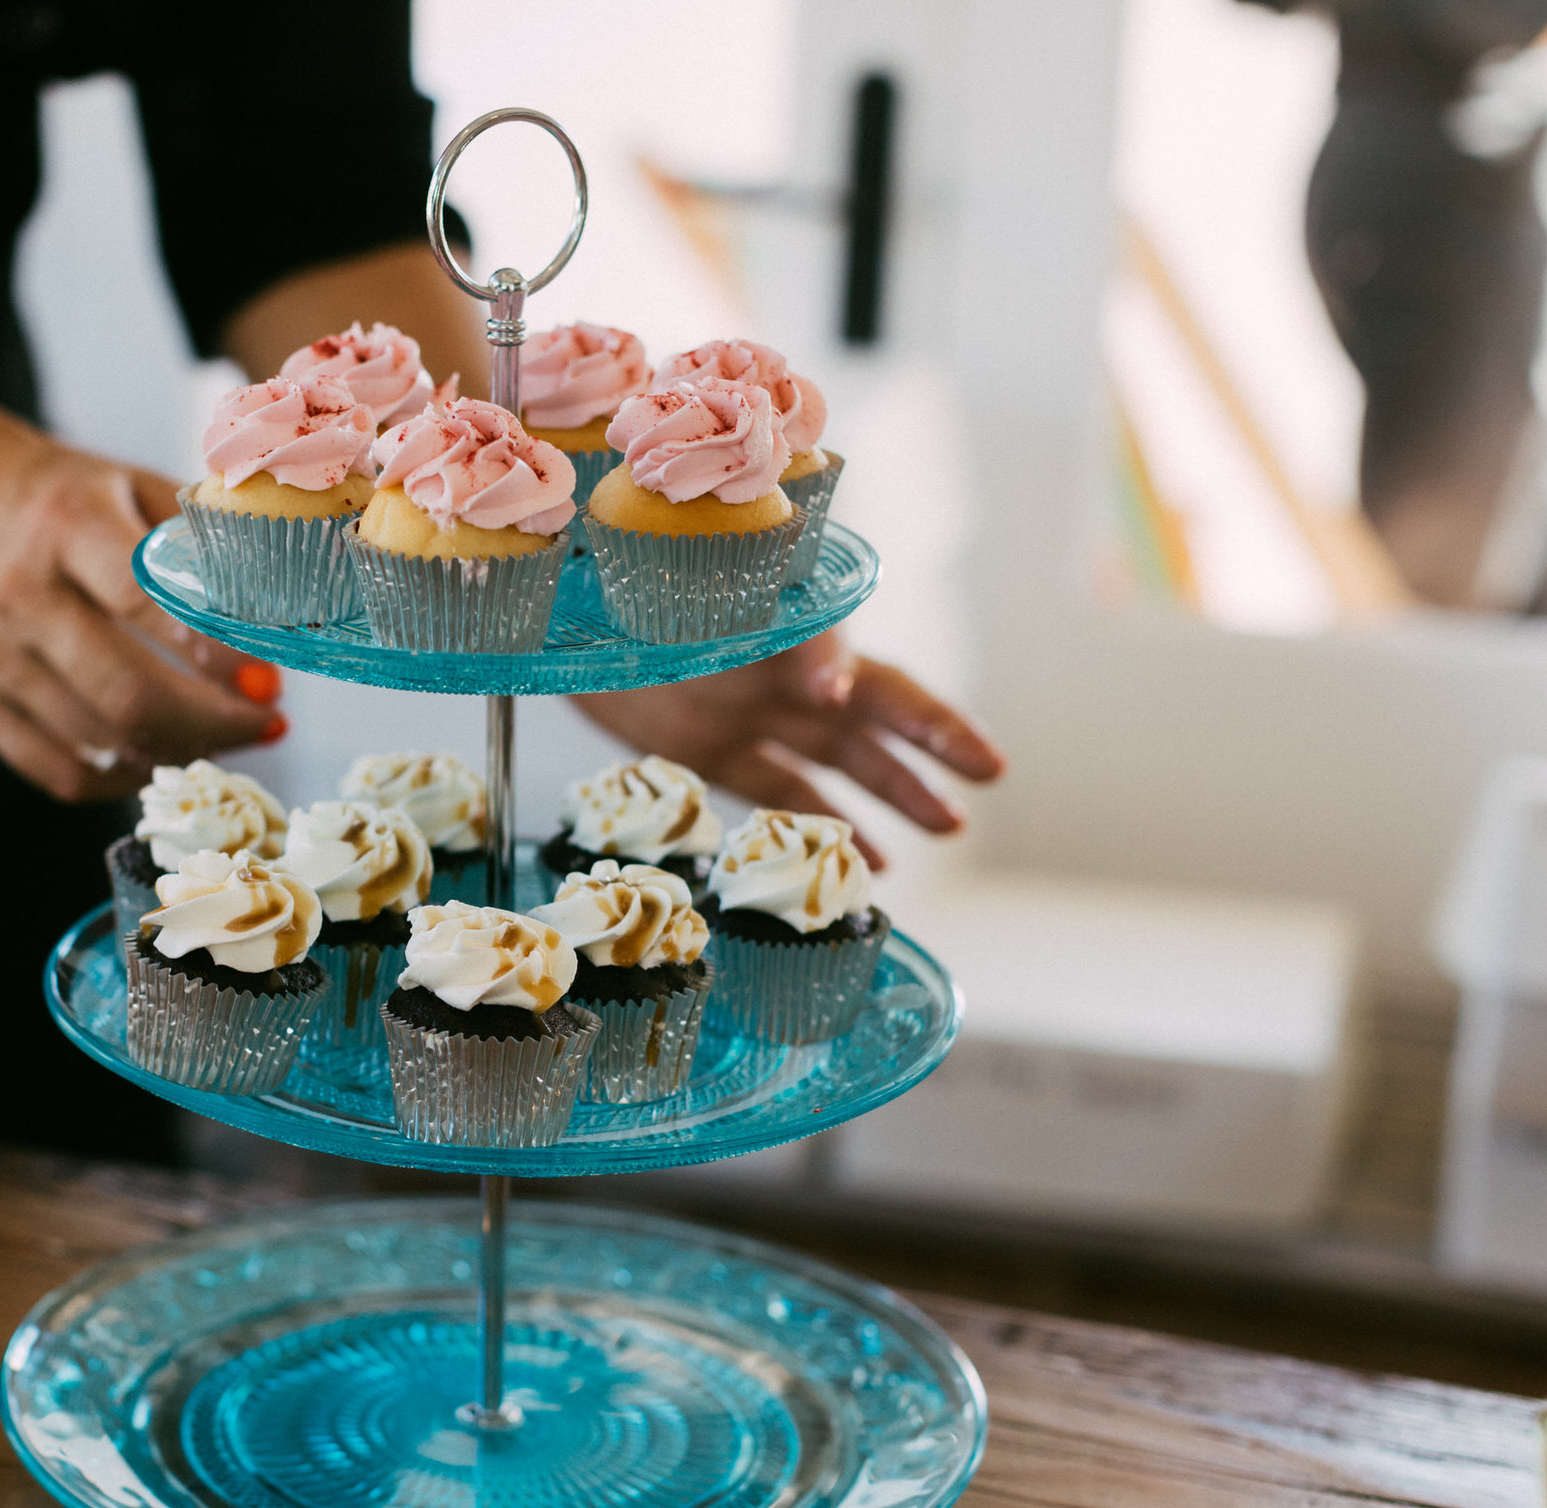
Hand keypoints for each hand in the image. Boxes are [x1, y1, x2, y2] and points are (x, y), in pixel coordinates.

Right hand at [0, 420, 283, 801]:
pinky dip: (125, 778)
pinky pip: (62, 774)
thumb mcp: (138, 487)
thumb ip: (209, 544)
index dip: (216, 652)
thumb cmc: (71, 501)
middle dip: (215, 723)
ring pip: (103, 743)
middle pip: (128, 693)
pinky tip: (162, 753)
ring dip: (181, 751)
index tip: (269, 680)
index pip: (145, 601)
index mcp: (68, 524)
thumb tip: (292, 618)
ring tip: (224, 732)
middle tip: (266, 722)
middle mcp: (22, 593)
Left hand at [569, 631, 1004, 867]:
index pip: (852, 656)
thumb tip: (829, 687)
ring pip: (842, 758)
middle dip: (933, 740)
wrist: (556, 627)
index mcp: (783, 629)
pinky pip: (786, 795)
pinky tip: (873, 866)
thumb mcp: (694, 609)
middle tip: (990, 772)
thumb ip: (768, 639)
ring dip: (897, 793)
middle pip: (873, 708)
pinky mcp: (720, 753)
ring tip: (950, 826)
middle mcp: (780, 673)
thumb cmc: (628, 601)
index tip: (855, 703)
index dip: (882, 692)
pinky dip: (828, 829)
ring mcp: (755, 715)